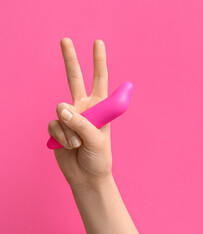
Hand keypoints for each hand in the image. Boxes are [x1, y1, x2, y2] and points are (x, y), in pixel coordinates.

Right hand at [48, 37, 111, 187]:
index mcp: (100, 107)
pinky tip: (67, 146)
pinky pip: (53, 125)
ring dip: (69, 131)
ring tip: (78, 144)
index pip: (100, 80)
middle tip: (65, 39)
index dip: (99, 61)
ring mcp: (69, 117)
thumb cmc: (99, 157)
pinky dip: (60, 138)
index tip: (98, 43)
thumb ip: (80, 123)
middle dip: (71, 59)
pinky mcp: (56, 128)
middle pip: (75, 79)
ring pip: (60, 111)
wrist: (87, 176)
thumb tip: (61, 109)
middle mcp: (83, 108)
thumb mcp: (97, 139)